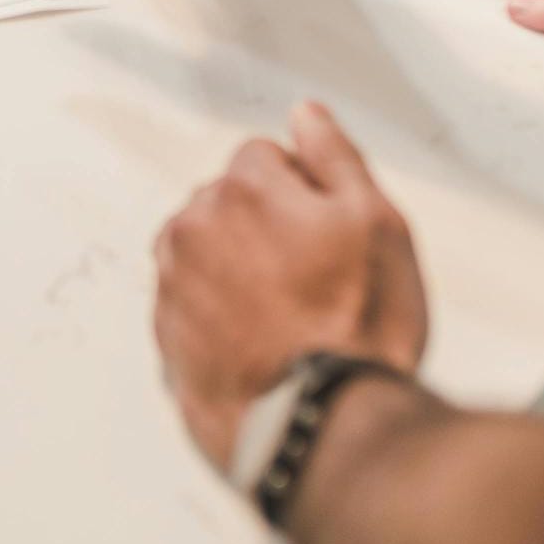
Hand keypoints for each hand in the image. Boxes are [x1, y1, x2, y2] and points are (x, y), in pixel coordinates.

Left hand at [154, 103, 428, 465]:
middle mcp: (192, 232)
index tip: (329, 234)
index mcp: (241, 190)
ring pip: (207, 257)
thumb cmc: (356, 329)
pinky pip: (194, 310)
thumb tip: (306, 116)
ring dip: (240, 273)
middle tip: (316, 281)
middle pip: (228, 205)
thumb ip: (334, 157)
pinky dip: (221, 320)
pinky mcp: (166, 343)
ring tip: (291, 318)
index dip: (306, 193)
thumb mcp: (376, 223)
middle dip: (265, 228)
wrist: (323, 426)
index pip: (264, 159)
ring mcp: (173, 290)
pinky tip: (263, 346)